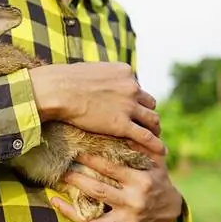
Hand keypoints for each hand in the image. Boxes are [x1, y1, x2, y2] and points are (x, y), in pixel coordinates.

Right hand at [29, 62, 164, 154]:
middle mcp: (131, 87)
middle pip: (148, 102)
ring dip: (154, 128)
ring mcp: (128, 106)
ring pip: (152, 119)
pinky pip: (145, 136)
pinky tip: (161, 151)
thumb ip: (99, 77)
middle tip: (147, 123)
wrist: (58, 90)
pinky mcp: (122, 124)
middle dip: (147, 112)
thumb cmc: (64, 80)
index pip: (136, 87)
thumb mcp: (89, 71)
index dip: (134, 98)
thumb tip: (93, 82)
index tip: (132, 107)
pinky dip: (155, 144)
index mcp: (124, 72)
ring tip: (156, 137)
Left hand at [50, 144, 182, 221]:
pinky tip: (58, 204)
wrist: (170, 211)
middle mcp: (134, 200)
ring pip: (93, 209)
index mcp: (141, 181)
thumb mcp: (156, 161)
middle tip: (61, 167)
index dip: (91, 159)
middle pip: (98, 189)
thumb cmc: (158, 179)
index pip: (111, 168)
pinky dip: (73, 216)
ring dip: (72, 199)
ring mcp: (127, 216)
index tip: (76, 150)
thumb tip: (127, 126)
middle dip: (77, 177)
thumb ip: (142, 146)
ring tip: (56, 186)